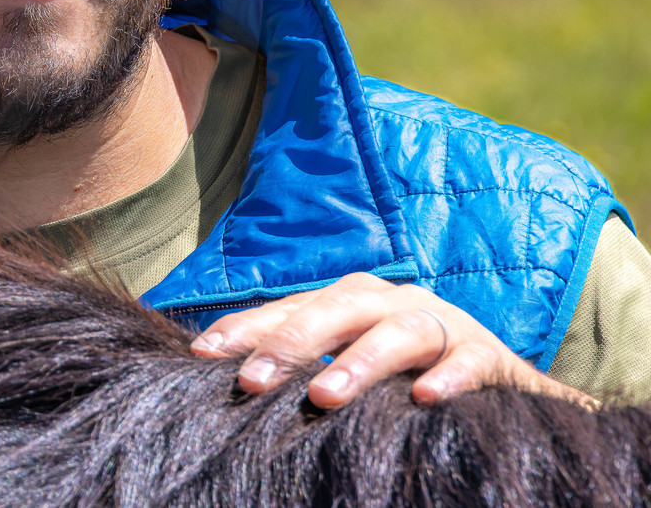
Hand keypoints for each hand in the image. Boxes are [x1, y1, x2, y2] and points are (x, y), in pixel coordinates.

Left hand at [189, 272, 596, 409]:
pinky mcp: (486, 353)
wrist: (499, 380)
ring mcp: (440, 322)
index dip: (244, 330)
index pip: (287, 310)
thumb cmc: (404, 371)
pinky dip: (447, 377)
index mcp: (347, 300)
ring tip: (324, 397)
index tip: (200, 355)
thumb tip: (233, 384)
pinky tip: (423, 399)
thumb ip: (302, 367)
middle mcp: (388, 301)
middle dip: (290, 343)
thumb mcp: (348, 362)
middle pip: (334, 310)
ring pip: (397, 331)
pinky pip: (466, 361)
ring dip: (359, 362)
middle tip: (251, 379)